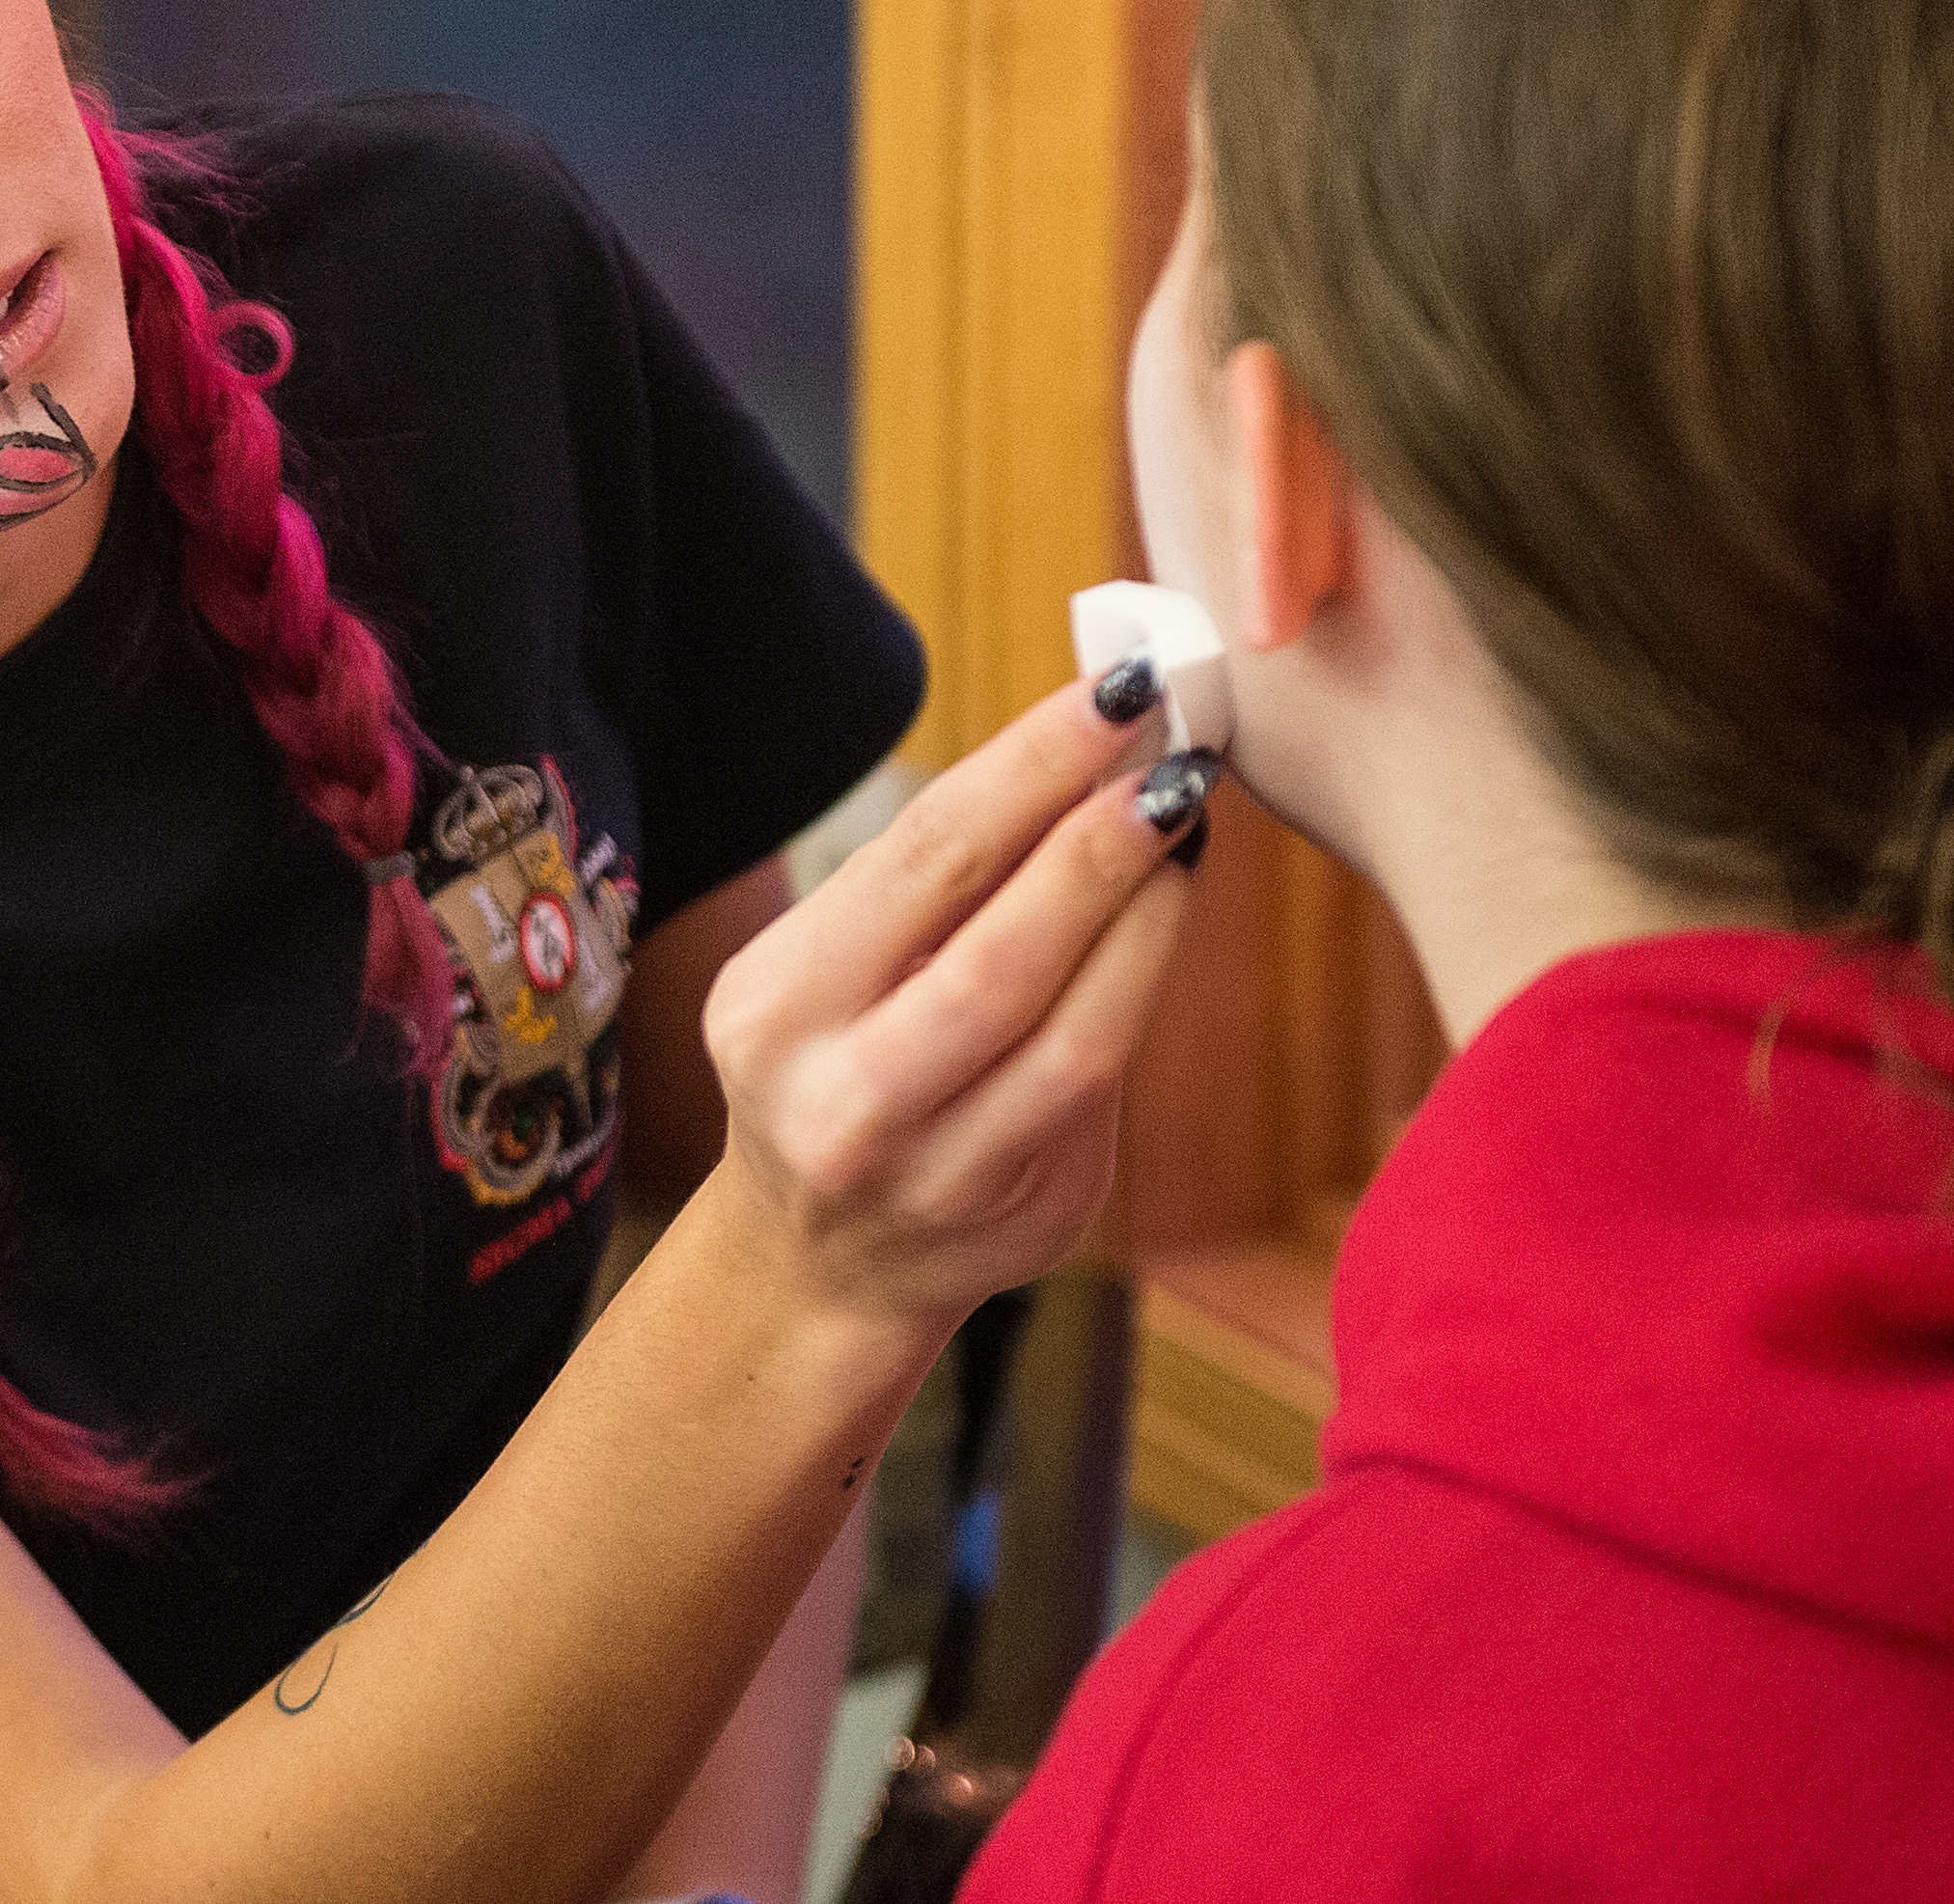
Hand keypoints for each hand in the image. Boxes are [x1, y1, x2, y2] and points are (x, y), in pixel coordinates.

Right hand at [695, 672, 1195, 1343]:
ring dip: (1140, 910)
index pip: (918, 860)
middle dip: (1096, 837)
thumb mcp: (832, 972)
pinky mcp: (1016, 1214)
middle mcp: (840, 1098)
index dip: (1029, 768)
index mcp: (773, 1008)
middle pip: (993, 950)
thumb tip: (1084, 752)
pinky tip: (1164, 910)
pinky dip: (1141, 981)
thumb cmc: (841, 1063)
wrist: (821, 1260)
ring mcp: (931, 1173)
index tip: (1113, 694)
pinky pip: (1098, 1085)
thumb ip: (933, 889)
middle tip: (1174, 751)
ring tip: (1180, 822)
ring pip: (1066, 1030)